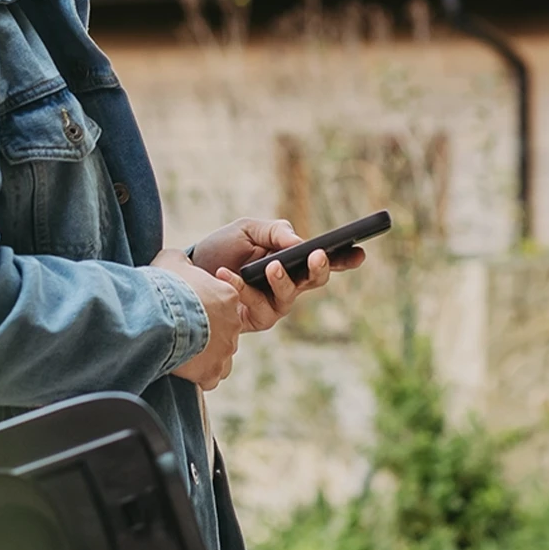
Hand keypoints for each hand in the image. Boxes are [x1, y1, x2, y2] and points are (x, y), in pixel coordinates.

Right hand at [151, 248, 241, 389]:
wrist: (158, 315)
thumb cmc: (165, 286)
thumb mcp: (171, 260)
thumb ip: (181, 261)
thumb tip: (180, 263)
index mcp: (228, 295)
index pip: (222, 302)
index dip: (203, 304)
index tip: (187, 306)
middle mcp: (233, 323)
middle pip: (222, 328)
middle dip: (205, 330)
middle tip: (181, 327)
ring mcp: (225, 349)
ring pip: (219, 354)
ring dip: (204, 353)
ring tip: (180, 348)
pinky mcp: (212, 370)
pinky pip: (210, 376)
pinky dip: (199, 374)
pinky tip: (182, 366)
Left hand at [190, 218, 364, 332]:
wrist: (188, 270)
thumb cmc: (223, 247)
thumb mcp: (247, 229)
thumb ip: (273, 232)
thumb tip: (298, 242)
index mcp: (292, 261)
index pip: (325, 261)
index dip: (345, 259)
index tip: (359, 253)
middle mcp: (289, 286)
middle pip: (314, 281)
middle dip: (319, 269)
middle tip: (317, 256)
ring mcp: (273, 305)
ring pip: (287, 298)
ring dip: (280, 281)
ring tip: (270, 266)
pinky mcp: (253, 320)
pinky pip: (254, 307)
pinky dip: (241, 288)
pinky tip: (226, 274)